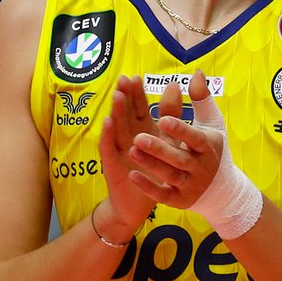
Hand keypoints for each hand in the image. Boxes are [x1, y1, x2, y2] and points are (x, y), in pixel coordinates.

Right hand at [93, 74, 161, 239]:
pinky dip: (106, 136)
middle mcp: (128, 138)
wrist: (141, 203)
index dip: (137, 94)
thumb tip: (174, 84)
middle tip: (124, 79)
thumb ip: (171, 114)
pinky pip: (108, 149)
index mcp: (142, 130)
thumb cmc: (154, 169)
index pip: (138, 108)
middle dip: (125, 97)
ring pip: (116, 128)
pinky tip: (106, 122)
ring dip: (116, 112)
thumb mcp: (167, 140)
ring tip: (118, 95)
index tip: (136, 77)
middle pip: (126, 114)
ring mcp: (118, 151)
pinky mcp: (112, 166)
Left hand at [130, 72, 263, 239]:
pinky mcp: (180, 201)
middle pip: (179, 159)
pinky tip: (132, 175)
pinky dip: (148, 186)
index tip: (163, 119)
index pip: (195, 138)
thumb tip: (196, 72)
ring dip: (151, 164)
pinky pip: (163, 195)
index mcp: (209, 146)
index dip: (180, 130)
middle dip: (159, 149)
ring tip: (131, 150)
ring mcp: (191, 186)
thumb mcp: (212, 124)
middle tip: (138, 138)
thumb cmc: (213, 150)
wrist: (223, 192)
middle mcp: (202, 168)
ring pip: (169, 176)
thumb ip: (202, 99)